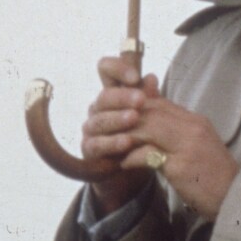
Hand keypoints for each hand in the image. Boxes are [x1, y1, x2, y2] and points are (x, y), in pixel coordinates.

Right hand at [81, 55, 159, 215]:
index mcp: (114, 93)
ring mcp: (92, 129)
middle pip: (104, 96)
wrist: (131, 172)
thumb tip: (151, 77)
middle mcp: (99, 108)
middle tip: (141, 99)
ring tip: (134, 118)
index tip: (135, 77)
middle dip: (123, 97)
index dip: (117, 68)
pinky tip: (126, 142)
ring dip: (117, 119)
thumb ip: (149, 98)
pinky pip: (96, 144)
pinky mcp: (89, 150)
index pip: (106, 70)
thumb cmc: (141, 137)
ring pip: (99, 120)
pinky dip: (112, 143)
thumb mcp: (149, 117)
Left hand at [120, 97, 240, 219]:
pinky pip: (148, 154)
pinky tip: (123, 164)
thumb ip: (175, 131)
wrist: (236, 197)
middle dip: (124, 118)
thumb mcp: (197, 146)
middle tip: (106, 129)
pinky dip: (132, 157)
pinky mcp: (181, 167)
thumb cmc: (214, 175)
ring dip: (125, 136)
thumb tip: (153, 123)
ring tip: (110, 145)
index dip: (135, 108)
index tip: (117, 118)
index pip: (159, 103)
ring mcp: (187, 146)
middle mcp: (193, 128)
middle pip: (150, 111)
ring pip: (147, 127)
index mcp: (196, 121)